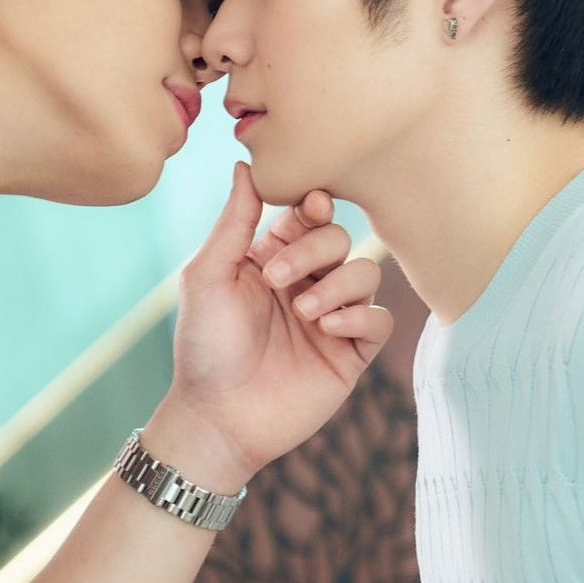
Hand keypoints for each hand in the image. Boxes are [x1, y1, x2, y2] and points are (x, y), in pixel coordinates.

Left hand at [146, 163, 392, 491]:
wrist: (218, 418)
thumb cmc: (205, 347)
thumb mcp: (209, 276)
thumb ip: (235, 221)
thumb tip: (245, 164)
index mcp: (272, 257)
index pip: (308, 214)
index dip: (314, 204)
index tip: (309, 205)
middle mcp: (306, 282)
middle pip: (340, 238)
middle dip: (315, 250)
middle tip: (277, 281)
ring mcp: (332, 317)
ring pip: (366, 273)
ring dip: (338, 285)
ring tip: (304, 314)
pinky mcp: (351, 353)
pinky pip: (379, 319)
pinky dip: (360, 318)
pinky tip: (329, 331)